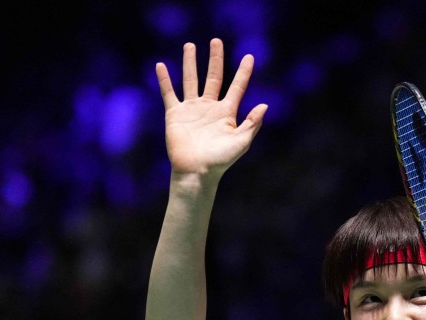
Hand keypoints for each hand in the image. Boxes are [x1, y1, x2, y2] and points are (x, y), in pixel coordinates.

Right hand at [155, 38, 267, 178]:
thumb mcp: (241, 142)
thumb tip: (264, 105)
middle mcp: (210, 107)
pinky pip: (169, 93)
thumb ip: (252, 124)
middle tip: (216, 41)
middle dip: (215, 59)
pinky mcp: (175, 114)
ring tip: (190, 45)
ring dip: (190, 63)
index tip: (249, 56)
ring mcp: (192, 109)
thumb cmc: (221, 160)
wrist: (196, 171)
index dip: (244, 72)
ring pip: (191, 80)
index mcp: (227, 113)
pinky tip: (161, 66)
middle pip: (213, 77)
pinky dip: (165, 80)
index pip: (237, 87)